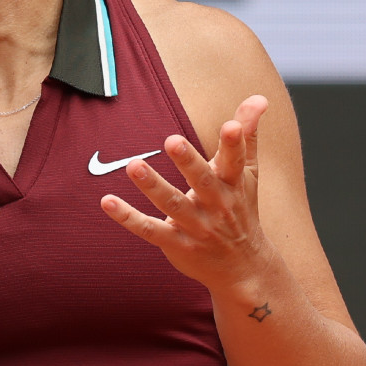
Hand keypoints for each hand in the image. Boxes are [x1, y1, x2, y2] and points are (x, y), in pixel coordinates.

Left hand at [99, 94, 277, 304]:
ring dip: (153, 185)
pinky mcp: (176, 243)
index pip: (235, 161)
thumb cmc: (241, 209)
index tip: (231, 126)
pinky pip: (149, 229)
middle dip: (188, 162)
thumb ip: (247, 135)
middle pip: (202, 181)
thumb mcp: (248, 173)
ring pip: (172, 204)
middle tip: (172, 140)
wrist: (243, 267)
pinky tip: (107, 202)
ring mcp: (196, 226)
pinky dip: (128, 217)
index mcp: (234, 184)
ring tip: (133, 165)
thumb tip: (258, 97)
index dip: (234, 143)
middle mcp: (216, 205)